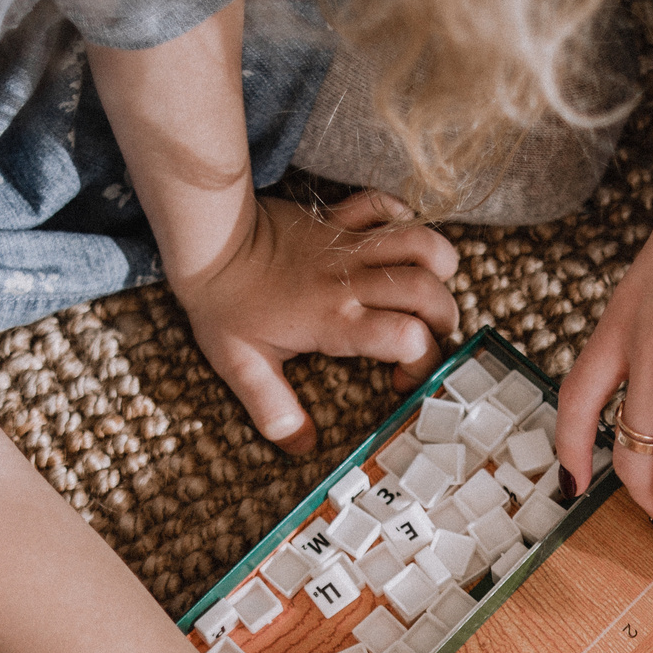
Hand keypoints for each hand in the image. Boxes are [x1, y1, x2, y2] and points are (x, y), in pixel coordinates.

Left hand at [175, 190, 460, 454]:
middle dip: (443, 318)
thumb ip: (274, 411)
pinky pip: (385, 206)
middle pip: (429, 292)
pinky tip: (396, 242)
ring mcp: (349, 246)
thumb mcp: (243, 369)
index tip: (400, 378)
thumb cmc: (224, 305)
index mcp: (336, 321)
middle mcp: (352, 282)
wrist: (209, 242)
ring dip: (438, 266)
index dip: (421, 363)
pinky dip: (402, 219)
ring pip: (421, 242)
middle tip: (425, 336)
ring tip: (426, 289)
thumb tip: (302, 446)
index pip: (409, 338)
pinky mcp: (339, 219)